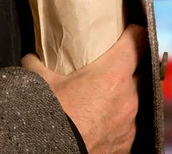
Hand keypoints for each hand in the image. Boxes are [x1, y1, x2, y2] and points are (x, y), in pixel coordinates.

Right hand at [22, 24, 146, 153]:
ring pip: (132, 98)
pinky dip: (115, 120)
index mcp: (113, 74)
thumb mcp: (38, 84)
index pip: (138, 40)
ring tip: (98, 98)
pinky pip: (126, 124)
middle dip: (124, 67)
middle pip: (136, 71)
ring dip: (119, 95)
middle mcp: (129, 96)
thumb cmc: (49, 120)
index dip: (134, 32)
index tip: (128, 29)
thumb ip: (38, 63)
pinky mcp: (127, 143)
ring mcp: (131, 121)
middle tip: (105, 67)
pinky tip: (98, 121)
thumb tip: (34, 56)